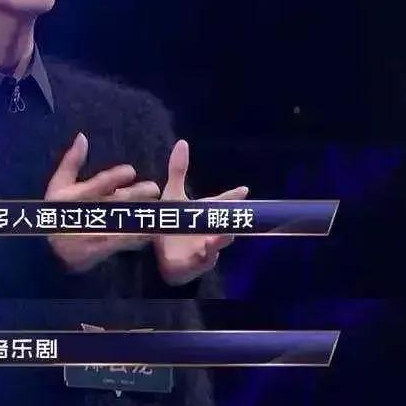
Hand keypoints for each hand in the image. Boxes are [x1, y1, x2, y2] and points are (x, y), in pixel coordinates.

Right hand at [45, 132, 160, 272]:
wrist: (51, 250)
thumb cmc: (56, 210)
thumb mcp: (59, 184)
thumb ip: (72, 161)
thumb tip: (82, 137)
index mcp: (75, 197)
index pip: (97, 185)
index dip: (114, 178)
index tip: (131, 171)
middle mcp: (86, 215)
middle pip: (114, 204)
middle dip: (136, 195)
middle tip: (154, 188)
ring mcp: (94, 234)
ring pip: (122, 223)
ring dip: (141, 214)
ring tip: (158, 206)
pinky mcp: (102, 249)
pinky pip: (124, 242)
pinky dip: (138, 236)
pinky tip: (152, 229)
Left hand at [154, 139, 248, 285]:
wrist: (160, 257)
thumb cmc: (171, 223)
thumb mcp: (173, 196)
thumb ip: (178, 171)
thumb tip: (182, 142)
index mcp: (204, 212)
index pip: (222, 202)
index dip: (233, 196)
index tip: (244, 189)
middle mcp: (209, 229)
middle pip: (225, 222)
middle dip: (233, 218)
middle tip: (241, 212)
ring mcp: (206, 247)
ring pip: (219, 242)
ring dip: (222, 238)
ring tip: (224, 232)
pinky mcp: (197, 263)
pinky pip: (205, 260)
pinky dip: (208, 255)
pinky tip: (207, 248)